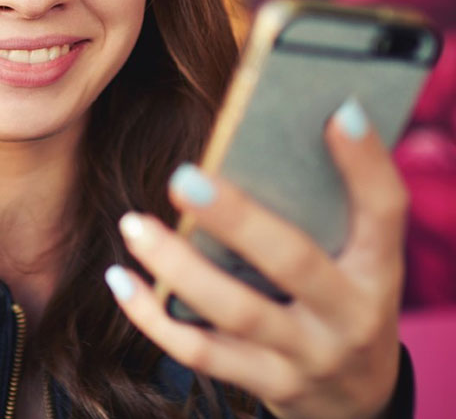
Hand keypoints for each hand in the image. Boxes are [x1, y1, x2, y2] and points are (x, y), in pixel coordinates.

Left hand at [104, 98, 405, 418]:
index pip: (383, 210)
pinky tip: (120, 279)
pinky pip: (200, 353)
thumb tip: (251, 142)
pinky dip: (153, 316)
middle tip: (181, 178)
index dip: (365, 164)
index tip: (337, 113)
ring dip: (177, 266)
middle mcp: (350, 315)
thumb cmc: (342, 300)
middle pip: (292, 262)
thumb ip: (321, 212)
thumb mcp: (357, 261)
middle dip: (236, 219)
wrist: (357, 398)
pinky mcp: (267, 384)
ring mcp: (307, 355)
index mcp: (378, 269)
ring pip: (236, 312)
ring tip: (134, 225)